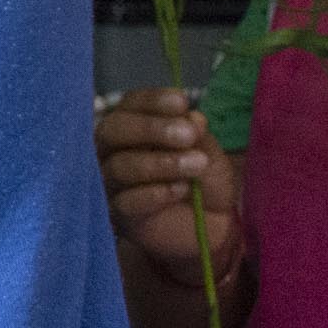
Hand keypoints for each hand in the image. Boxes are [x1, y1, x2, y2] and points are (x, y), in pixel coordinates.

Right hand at [95, 87, 244, 288]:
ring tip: (196, 165)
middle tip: (187, 135)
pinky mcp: (118, 215)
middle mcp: (113, 151)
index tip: (182, 102)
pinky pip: (125, 201)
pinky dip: (155, 193)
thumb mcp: (208, 152)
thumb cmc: (205, 180)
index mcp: (134, 127)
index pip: (130, 105)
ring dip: (161, 163)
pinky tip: (180, 190)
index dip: (152, 101)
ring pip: (120, 166)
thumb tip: (190, 117)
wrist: (215, 226)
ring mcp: (111, 184)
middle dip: (150, 129)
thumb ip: (195, 135)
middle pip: (112, 130)